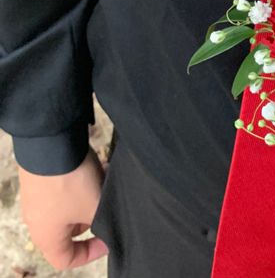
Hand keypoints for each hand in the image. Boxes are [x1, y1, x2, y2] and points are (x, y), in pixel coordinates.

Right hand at [18, 149, 108, 269]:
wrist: (51, 142)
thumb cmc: (70, 182)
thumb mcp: (94, 207)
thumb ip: (102, 222)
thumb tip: (106, 223)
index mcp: (47, 237)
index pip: (66, 259)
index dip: (91, 253)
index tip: (109, 239)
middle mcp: (38, 220)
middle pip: (71, 229)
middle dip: (94, 216)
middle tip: (108, 202)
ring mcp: (39, 196)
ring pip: (72, 204)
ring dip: (91, 194)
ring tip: (107, 179)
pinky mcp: (43, 176)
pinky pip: (66, 185)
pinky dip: (83, 180)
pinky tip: (101, 164)